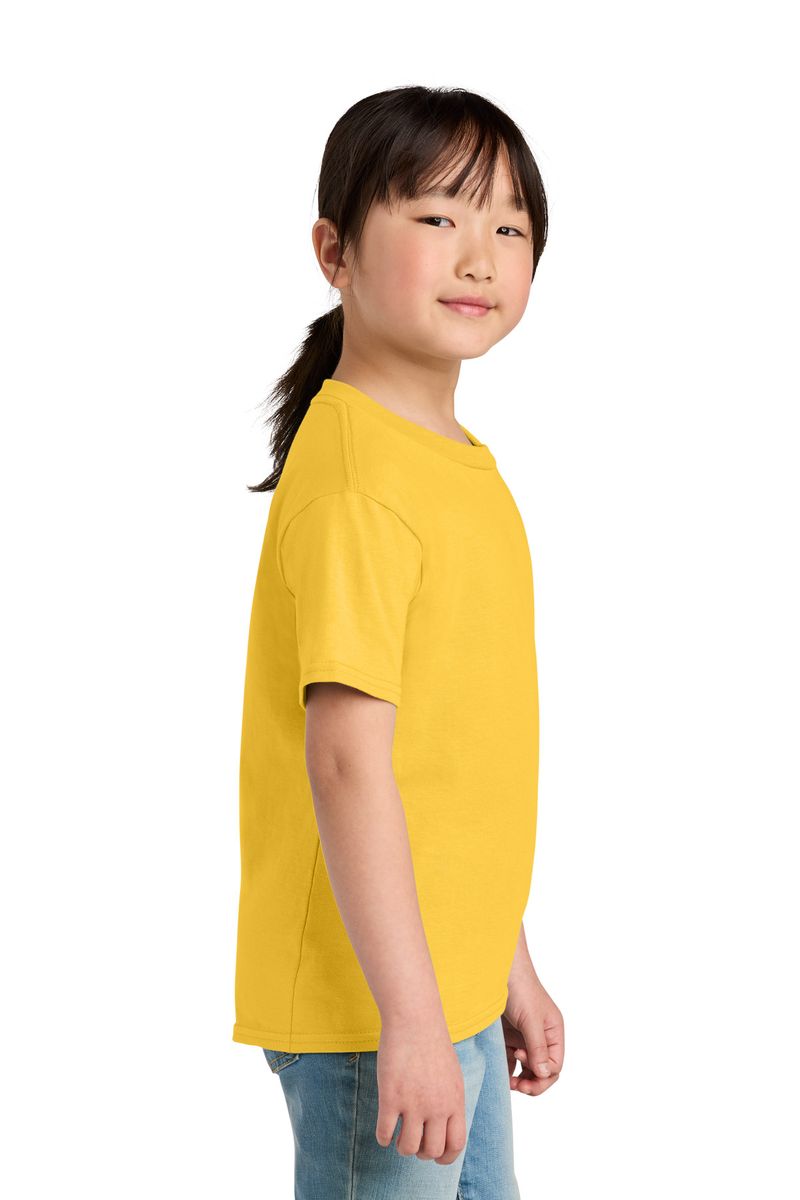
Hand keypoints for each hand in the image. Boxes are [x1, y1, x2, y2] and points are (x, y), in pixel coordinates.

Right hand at [375, 1017, 466, 1165]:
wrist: (414, 1019)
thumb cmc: (432, 1043)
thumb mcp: (452, 1074)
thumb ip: (450, 1101)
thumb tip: (446, 1125)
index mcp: (455, 1101)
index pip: (456, 1144)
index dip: (445, 1157)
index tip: (435, 1156)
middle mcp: (437, 1106)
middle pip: (432, 1150)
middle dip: (422, 1153)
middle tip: (414, 1142)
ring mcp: (413, 1103)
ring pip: (408, 1147)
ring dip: (402, 1147)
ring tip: (398, 1138)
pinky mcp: (390, 1097)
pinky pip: (384, 1133)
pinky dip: (383, 1138)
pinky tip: (383, 1131)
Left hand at [502, 970, 563, 1095]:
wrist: (497, 969)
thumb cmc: (520, 988)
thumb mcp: (530, 1019)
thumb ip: (538, 1047)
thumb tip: (545, 1075)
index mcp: (553, 1032)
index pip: (555, 1066)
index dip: (542, 1075)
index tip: (522, 1065)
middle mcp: (541, 1038)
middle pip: (542, 1071)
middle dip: (532, 1082)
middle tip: (516, 1086)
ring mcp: (524, 1038)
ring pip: (526, 1069)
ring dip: (518, 1078)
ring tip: (507, 1081)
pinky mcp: (508, 1037)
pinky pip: (511, 1060)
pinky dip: (506, 1068)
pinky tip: (499, 1070)